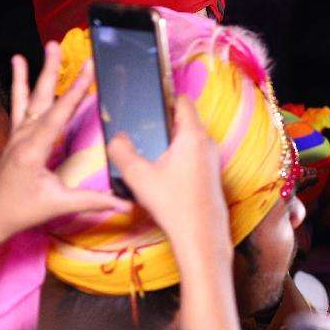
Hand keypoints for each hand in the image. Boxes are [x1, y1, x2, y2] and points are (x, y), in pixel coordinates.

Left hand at [0, 43, 130, 250]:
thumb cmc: (20, 211)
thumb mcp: (58, 205)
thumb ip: (93, 201)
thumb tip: (125, 204)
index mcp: (33, 150)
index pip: (59, 114)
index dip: (77, 91)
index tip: (89, 69)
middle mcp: (23, 137)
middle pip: (41, 97)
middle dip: (52, 70)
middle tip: (57, 46)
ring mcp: (17, 134)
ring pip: (30, 96)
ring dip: (38, 71)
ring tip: (45, 49)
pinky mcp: (16, 136)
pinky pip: (19, 104)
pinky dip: (20, 83)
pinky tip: (19, 66)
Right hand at [109, 96, 241, 329]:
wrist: (201, 235)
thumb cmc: (172, 203)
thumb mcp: (138, 176)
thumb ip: (123, 151)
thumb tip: (117, 137)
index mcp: (192, 135)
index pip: (182, 102)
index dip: (165, 95)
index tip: (148, 95)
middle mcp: (207, 143)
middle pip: (185, 120)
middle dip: (164, 119)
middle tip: (141, 122)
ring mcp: (212, 159)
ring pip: (189, 139)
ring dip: (171, 139)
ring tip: (147, 145)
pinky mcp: (211, 174)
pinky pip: (193, 154)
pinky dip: (178, 154)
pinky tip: (161, 168)